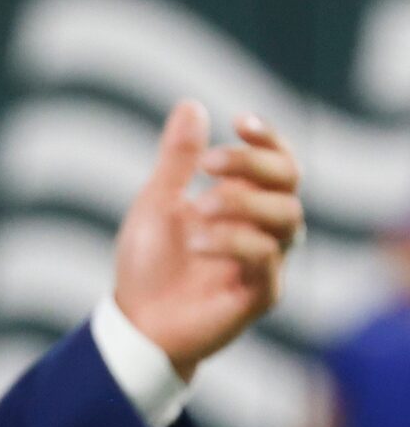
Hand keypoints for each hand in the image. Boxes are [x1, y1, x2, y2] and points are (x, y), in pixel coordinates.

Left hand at [112, 101, 303, 378]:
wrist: (136, 322)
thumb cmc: (149, 263)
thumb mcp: (156, 202)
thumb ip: (177, 159)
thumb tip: (191, 105)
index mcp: (243, 200)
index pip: (277, 159)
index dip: (267, 138)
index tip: (239, 121)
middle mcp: (264, 226)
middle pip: (290, 179)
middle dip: (253, 163)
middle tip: (207, 165)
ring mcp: (268, 259)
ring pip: (287, 215)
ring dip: (241, 203)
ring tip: (198, 208)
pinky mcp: (263, 292)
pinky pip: (268, 256)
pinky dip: (234, 241)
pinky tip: (197, 242)